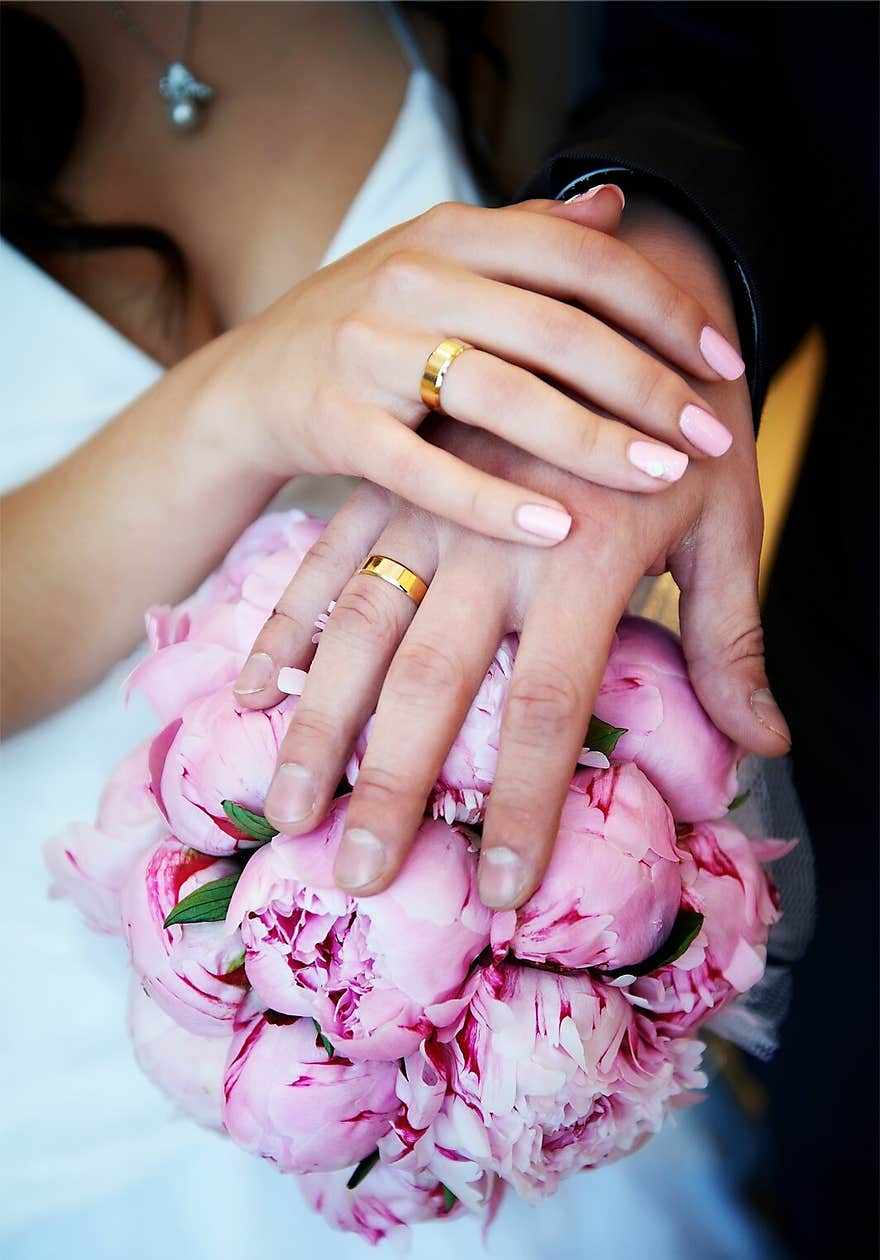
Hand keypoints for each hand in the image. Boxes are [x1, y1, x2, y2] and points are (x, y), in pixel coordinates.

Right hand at [201, 189, 743, 545]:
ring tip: (659, 478)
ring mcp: (367, 351)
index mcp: (451, 234)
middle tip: (710, 434)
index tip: (723, 361)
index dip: (664, 309)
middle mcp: (411, 280)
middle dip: (646, 385)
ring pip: (498, 396)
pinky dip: (493, 503)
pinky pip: (425, 471)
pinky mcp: (334, 425)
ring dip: (590, 442)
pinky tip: (558, 531)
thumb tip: (616, 206)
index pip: (581, 261)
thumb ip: (527, 238)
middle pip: (554, 330)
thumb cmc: (368, 327)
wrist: (251, 381)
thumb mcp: (441, 263)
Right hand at [235, 197, 788, 907]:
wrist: (630, 297)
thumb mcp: (725, 527)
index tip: (502, 893)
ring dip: (320, 727)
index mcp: (584, 560)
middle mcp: (492, 541)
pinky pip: (322, 564)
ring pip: (359, 633)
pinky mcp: (389, 483)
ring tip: (289, 810)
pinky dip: (284, 629)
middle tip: (360, 876)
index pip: (547, 711)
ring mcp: (427, 508)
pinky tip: (251, 694)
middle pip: (432, 688)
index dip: (525, 808)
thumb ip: (728, 641)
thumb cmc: (687, 429)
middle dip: (396, 789)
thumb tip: (763, 750)